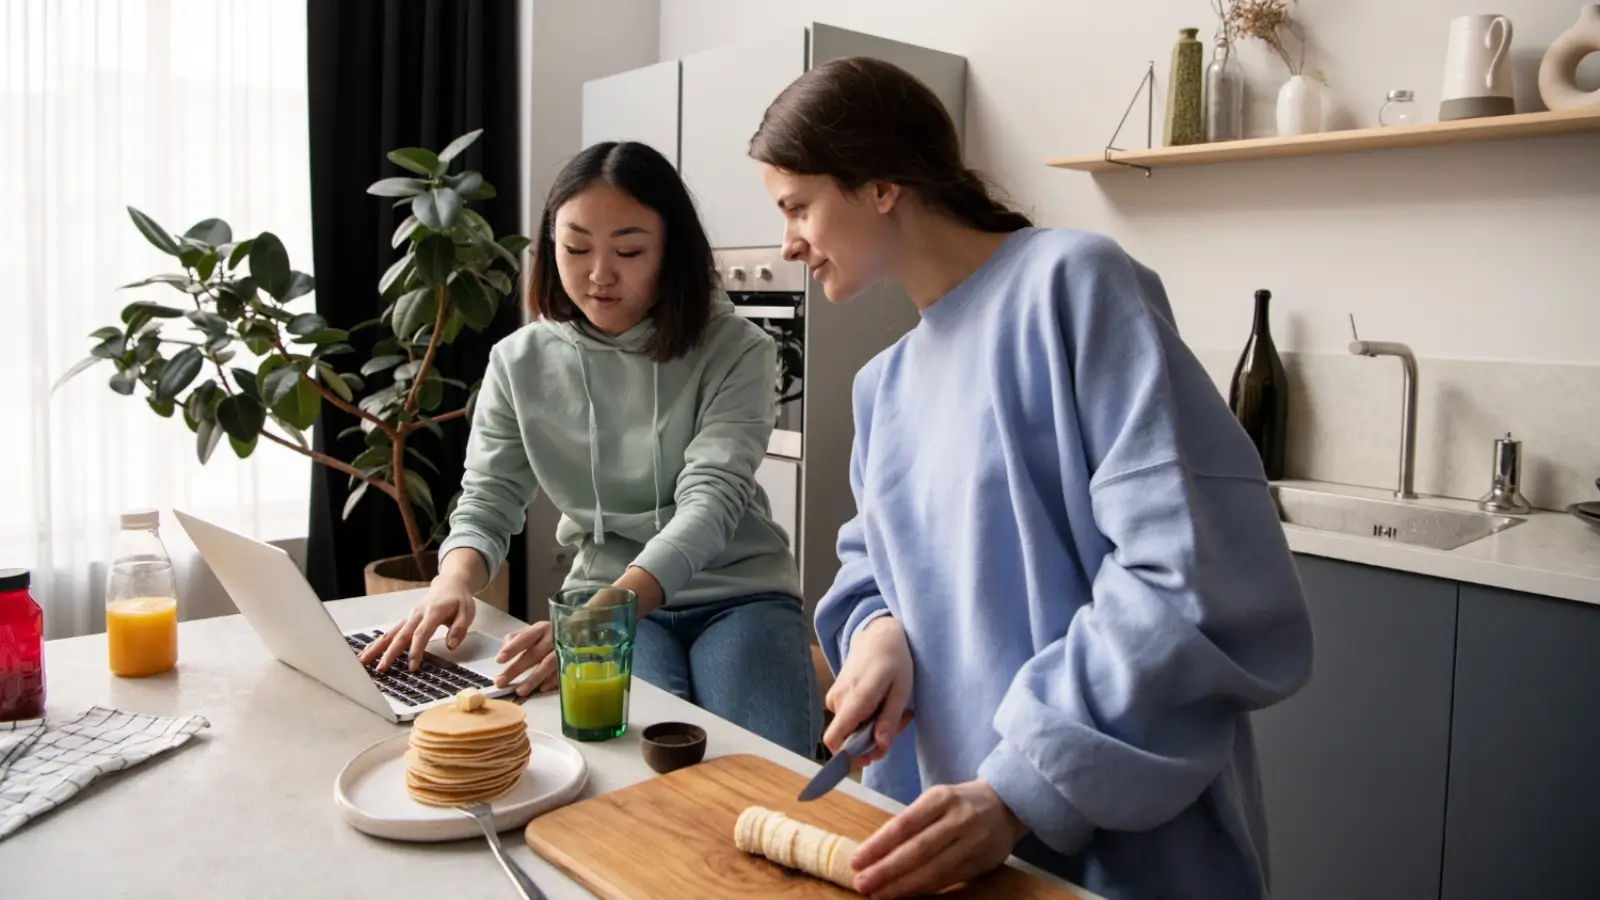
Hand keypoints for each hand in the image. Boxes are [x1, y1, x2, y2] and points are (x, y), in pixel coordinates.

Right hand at [358, 572, 475, 672]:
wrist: (449, 584)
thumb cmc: (458, 600)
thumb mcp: (467, 612)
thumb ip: (459, 629)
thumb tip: (451, 646)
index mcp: (433, 612)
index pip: (421, 633)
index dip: (416, 650)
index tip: (412, 666)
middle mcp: (416, 614)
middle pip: (400, 635)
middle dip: (389, 653)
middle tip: (381, 669)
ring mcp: (408, 617)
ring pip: (390, 634)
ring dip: (376, 648)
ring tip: (363, 662)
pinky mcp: (405, 621)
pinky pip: (390, 633)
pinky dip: (377, 643)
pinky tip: (366, 653)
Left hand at [492, 568, 660, 696]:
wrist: (600, 618)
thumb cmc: (566, 626)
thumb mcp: (545, 627)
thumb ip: (525, 635)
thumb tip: (507, 641)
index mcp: (546, 626)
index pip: (527, 636)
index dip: (514, 647)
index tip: (500, 658)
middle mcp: (556, 635)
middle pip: (534, 652)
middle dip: (517, 668)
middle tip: (502, 681)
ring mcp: (569, 647)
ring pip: (549, 663)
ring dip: (534, 678)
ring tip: (521, 690)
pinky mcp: (580, 657)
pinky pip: (566, 669)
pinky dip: (555, 680)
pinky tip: (544, 689)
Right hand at [824, 616, 913, 764]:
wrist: (878, 634)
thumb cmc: (894, 659)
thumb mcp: (901, 690)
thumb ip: (890, 719)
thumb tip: (880, 747)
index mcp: (855, 699)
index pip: (834, 739)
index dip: (848, 756)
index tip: (871, 755)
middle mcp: (838, 700)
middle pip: (848, 739)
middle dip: (874, 741)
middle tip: (900, 723)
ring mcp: (835, 697)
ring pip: (851, 730)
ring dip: (874, 729)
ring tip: (895, 710)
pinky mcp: (837, 695)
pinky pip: (849, 718)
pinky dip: (867, 719)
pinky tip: (883, 705)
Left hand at [850, 780, 1028, 898]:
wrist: (1007, 804)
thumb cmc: (961, 802)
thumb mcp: (936, 800)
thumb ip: (911, 822)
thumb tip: (875, 851)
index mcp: (941, 798)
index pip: (904, 824)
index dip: (878, 845)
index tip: (857, 860)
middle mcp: (958, 819)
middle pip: (917, 849)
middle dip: (886, 870)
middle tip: (862, 883)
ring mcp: (972, 842)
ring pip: (933, 869)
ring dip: (903, 885)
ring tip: (879, 894)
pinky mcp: (981, 862)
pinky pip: (947, 879)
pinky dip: (923, 889)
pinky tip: (905, 894)